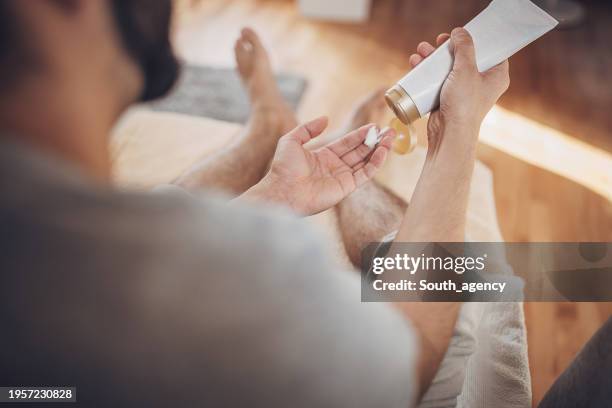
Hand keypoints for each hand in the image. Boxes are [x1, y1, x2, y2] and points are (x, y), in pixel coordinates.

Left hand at [246, 117, 394, 214]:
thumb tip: (325, 118)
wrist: (283, 191)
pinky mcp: (346, 187)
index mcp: (323, 156)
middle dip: (374, 141)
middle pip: (359, 152)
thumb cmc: (283, 168)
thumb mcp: (291, 140)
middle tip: (388, 131)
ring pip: (365, 162)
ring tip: (390, 138)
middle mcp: (334, 167)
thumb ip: (308, 128)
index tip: (374, 126)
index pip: (347, 143)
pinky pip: (365, 174)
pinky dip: (376, 164)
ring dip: (379, 151)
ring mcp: (341, 178)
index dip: (360, 134)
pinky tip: (383, 152)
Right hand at [409, 28, 509, 149]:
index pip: (491, 51)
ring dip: (433, 58)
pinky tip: (416, 64)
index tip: (462, 34)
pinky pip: (438, 81)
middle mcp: (482, 83)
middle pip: (466, 57)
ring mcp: (464, 92)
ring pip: (449, 68)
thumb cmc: (464, 104)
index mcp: (496, 76)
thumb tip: (459, 32)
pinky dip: (427, 72)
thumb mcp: (466, 69)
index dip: (477, 40)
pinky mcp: (448, 99)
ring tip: (421, 51)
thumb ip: (464, 47)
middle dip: (448, 48)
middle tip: (439, 41)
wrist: (450, 133)